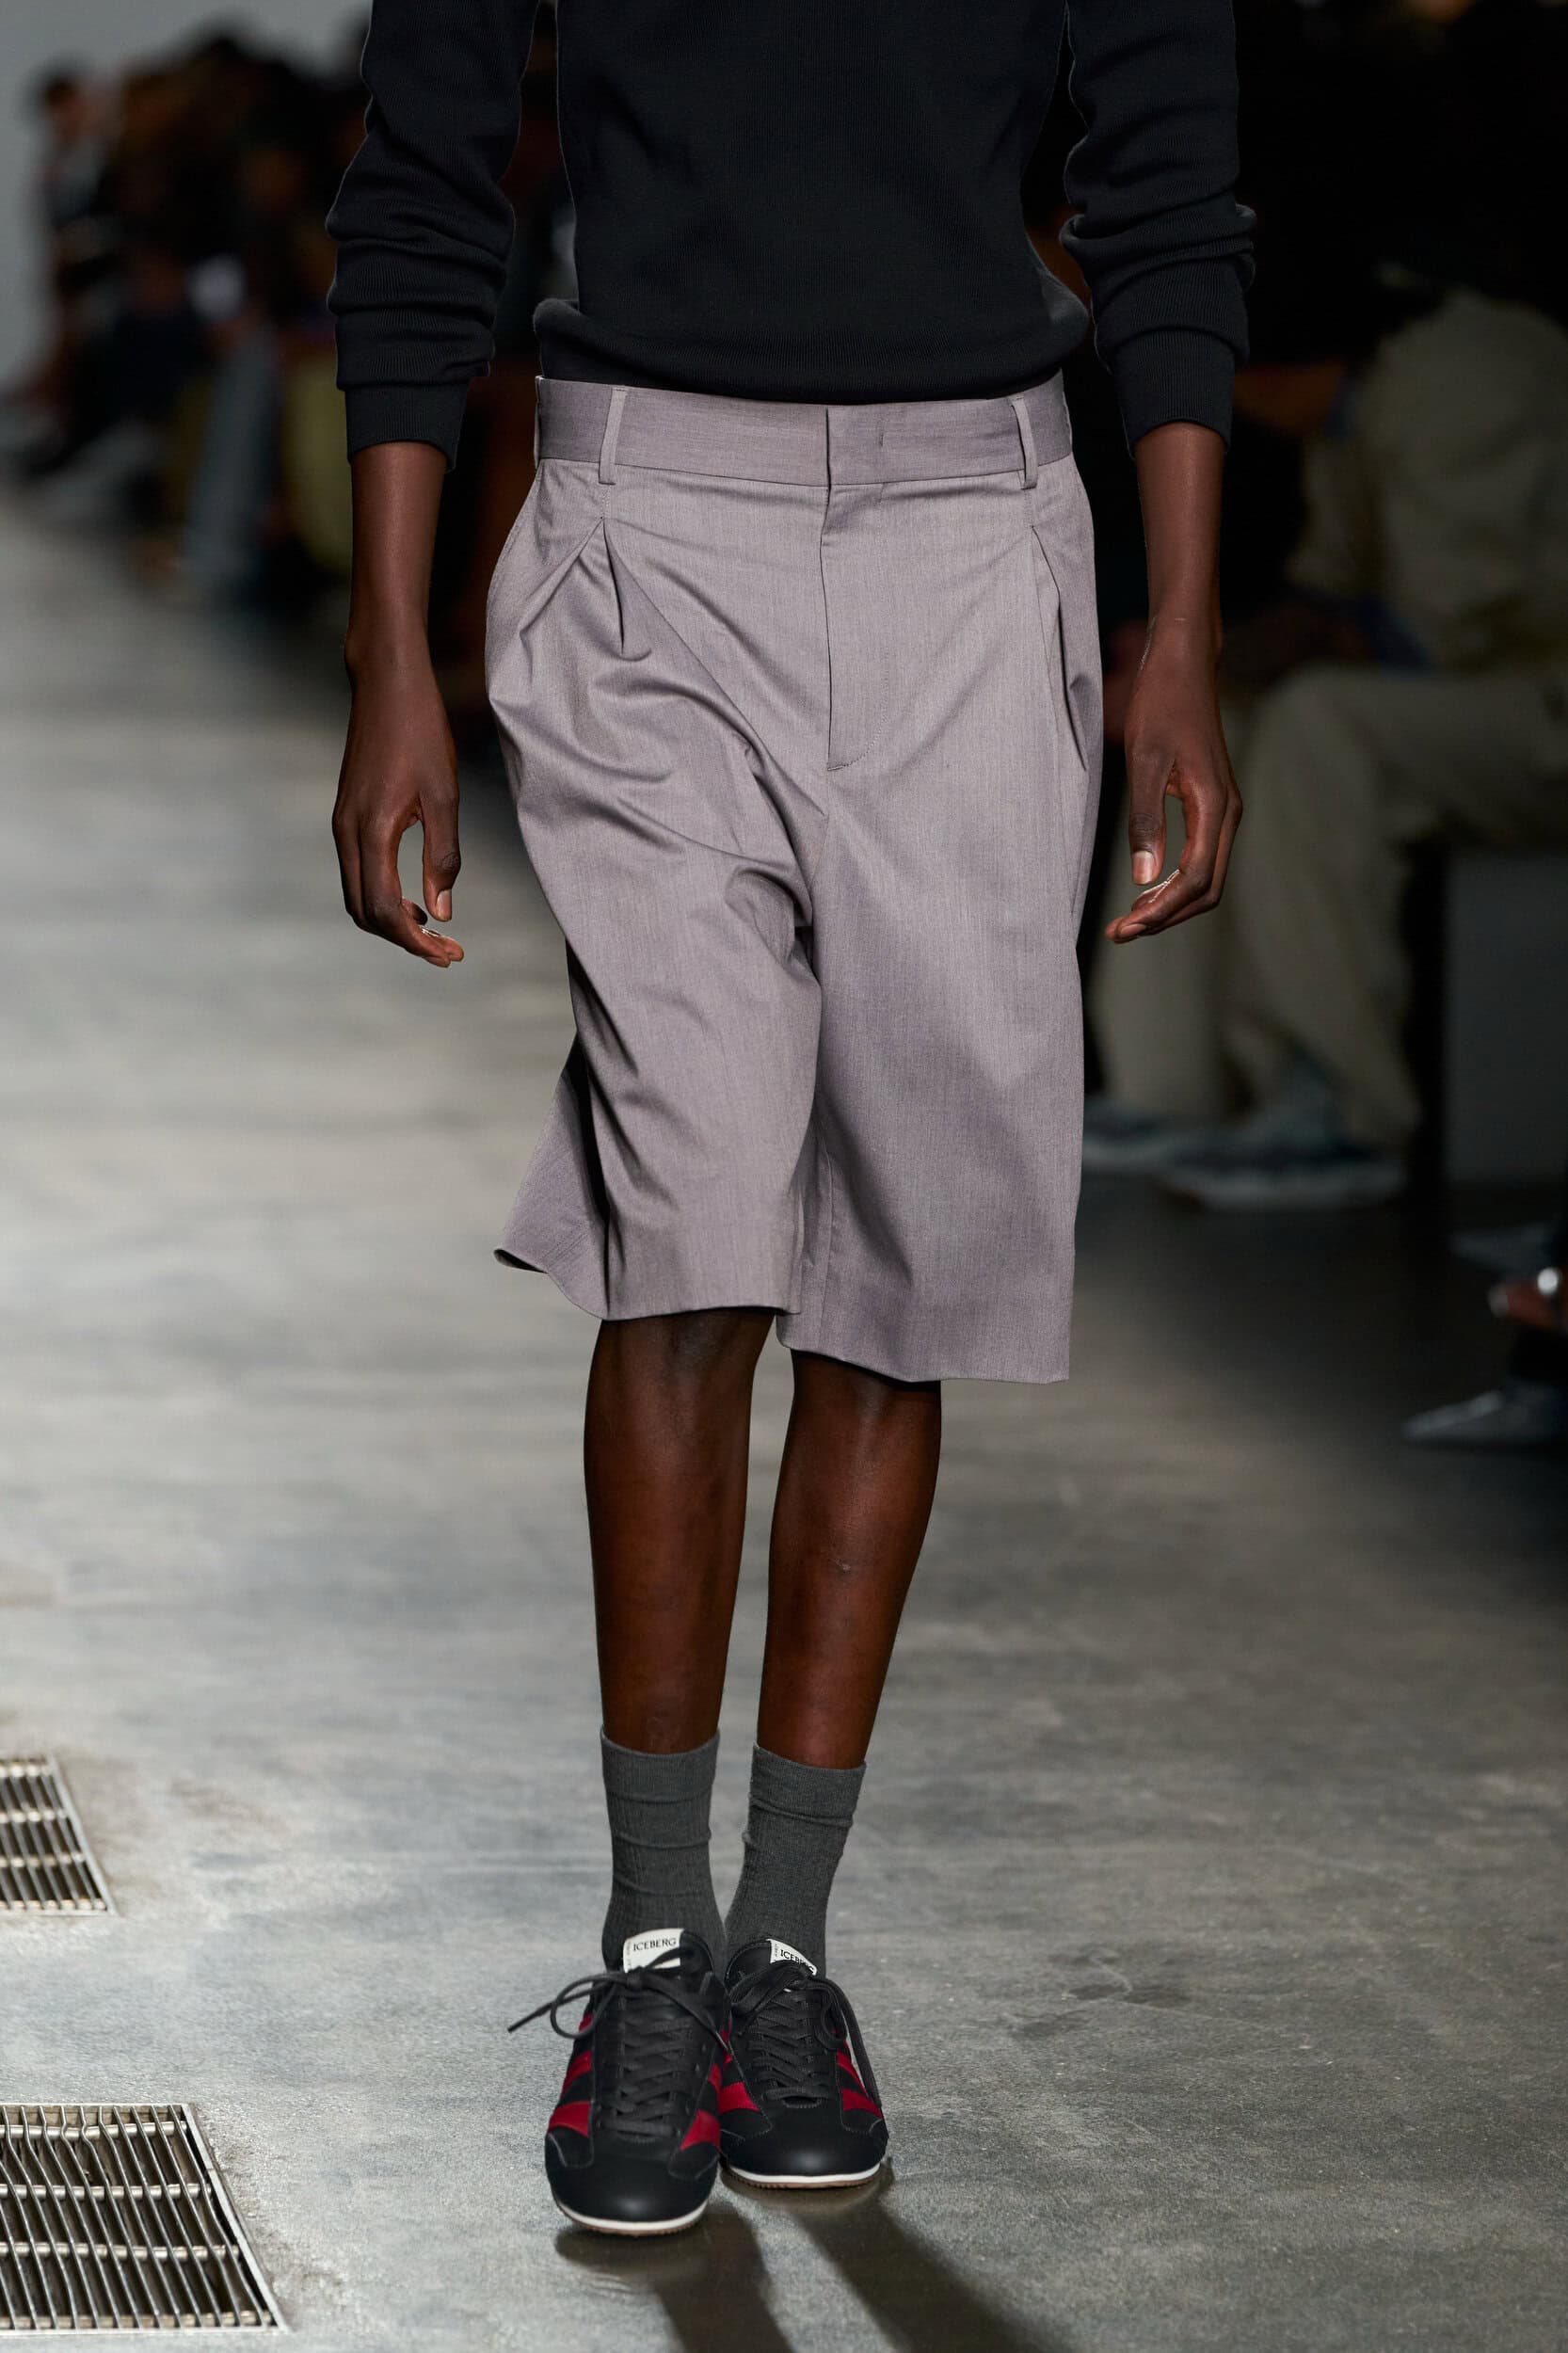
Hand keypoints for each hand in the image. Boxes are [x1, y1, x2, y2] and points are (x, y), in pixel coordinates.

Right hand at [333, 646, 463, 966]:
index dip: (416, 942)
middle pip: (365, 912)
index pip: (385, 910)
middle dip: (404, 939)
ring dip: (393, 920)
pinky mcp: (347, 816)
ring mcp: (342, 824)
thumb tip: (441, 912)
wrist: (386, 684)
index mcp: (372, 830)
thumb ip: (442, 856)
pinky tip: (415, 897)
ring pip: (358, 896)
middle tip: (447, 951)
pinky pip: (358, 873)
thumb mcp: (444, 795)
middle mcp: (347, 832)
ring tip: (434, 929)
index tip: (450, 954)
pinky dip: (383, 896)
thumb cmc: (422, 732)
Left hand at [1104, 622, 1240, 943]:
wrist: (1182, 665)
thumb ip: (1145, 821)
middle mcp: (1227, 813)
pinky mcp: (1212, 805)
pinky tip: (1145, 889)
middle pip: (1206, 889)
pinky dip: (1175, 882)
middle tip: (1120, 933)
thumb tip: (1143, 878)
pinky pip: (1202, 858)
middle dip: (1165, 917)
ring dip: (1169, 904)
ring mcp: (1223, 810)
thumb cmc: (1160, 705)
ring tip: (1129, 919)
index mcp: (1214, 806)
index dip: (1160, 912)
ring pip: (1206, 878)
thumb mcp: (1143, 762)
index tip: (1124, 928)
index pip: (1195, 880)